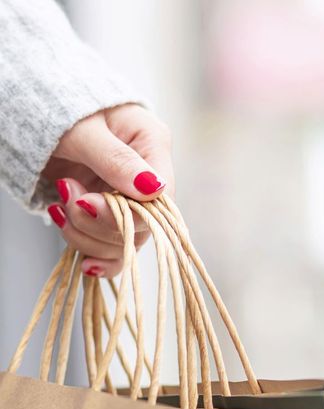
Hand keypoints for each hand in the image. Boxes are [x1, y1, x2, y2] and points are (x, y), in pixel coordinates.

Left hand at [43, 104, 172, 277]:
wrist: (35, 108)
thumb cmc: (60, 105)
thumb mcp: (84, 128)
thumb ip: (116, 159)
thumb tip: (152, 190)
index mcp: (153, 146)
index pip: (161, 197)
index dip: (130, 212)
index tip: (88, 202)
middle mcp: (147, 179)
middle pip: (143, 226)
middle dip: (99, 223)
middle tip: (67, 194)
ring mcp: (129, 200)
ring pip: (125, 243)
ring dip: (87, 236)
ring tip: (60, 204)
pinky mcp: (110, 216)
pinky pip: (113, 251)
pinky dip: (94, 256)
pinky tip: (83, 261)